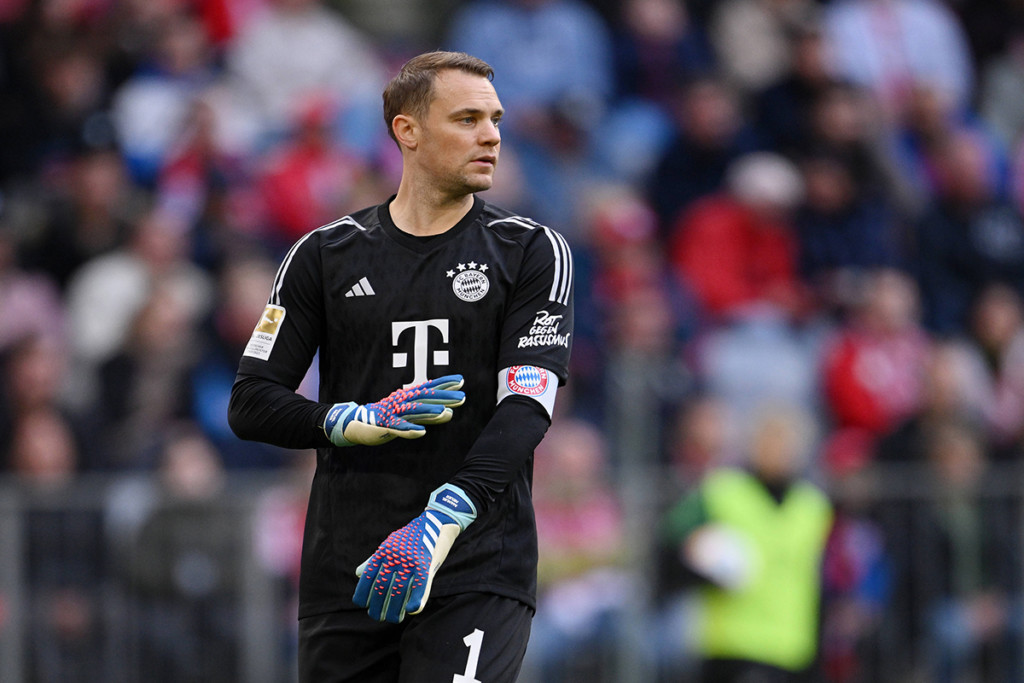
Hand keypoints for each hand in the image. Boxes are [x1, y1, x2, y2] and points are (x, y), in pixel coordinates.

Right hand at [323, 375, 464, 446]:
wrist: (357, 423)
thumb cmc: (387, 418)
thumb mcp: (411, 415)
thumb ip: (430, 416)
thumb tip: (450, 413)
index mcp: (408, 398)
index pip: (429, 388)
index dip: (444, 383)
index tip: (461, 380)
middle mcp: (402, 402)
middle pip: (425, 397)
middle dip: (444, 397)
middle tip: (463, 397)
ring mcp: (393, 413)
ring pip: (413, 411)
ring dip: (429, 412)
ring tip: (445, 413)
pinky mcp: (384, 426)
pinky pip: (398, 428)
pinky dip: (409, 430)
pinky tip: (421, 433)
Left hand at [353, 484, 476, 622]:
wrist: (436, 521)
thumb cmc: (411, 536)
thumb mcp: (391, 544)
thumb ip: (374, 559)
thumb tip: (358, 574)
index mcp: (384, 552)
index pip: (368, 576)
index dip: (363, 592)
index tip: (363, 604)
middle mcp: (395, 557)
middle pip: (382, 587)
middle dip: (377, 605)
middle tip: (377, 616)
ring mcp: (410, 561)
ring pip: (399, 591)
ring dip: (395, 609)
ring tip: (393, 619)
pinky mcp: (426, 565)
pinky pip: (420, 586)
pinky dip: (416, 600)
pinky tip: (412, 611)